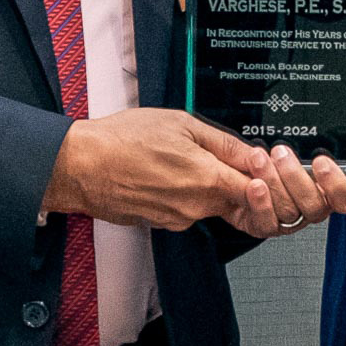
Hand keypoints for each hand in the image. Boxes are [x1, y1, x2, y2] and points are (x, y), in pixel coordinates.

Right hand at [42, 108, 268, 231]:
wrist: (82, 166)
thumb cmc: (123, 140)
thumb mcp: (181, 123)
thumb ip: (222, 141)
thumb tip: (251, 152)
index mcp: (205, 178)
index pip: (255, 189)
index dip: (263, 177)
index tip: (260, 164)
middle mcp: (195, 205)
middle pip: (236, 199)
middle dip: (236, 179)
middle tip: (222, 155)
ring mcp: (178, 218)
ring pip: (211, 203)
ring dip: (208, 184)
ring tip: (183, 156)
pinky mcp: (162, 223)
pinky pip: (188, 209)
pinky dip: (186, 192)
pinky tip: (168, 171)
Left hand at [235, 138, 345, 237]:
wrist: (249, 165)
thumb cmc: (295, 155)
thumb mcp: (332, 140)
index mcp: (330, 191)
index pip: (345, 199)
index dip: (336, 184)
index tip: (322, 160)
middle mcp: (312, 207)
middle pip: (314, 206)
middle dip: (296, 177)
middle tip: (281, 152)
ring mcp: (288, 218)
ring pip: (288, 210)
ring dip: (273, 181)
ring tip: (259, 157)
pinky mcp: (263, 224)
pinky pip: (265, 223)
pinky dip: (259, 202)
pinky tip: (253, 184)